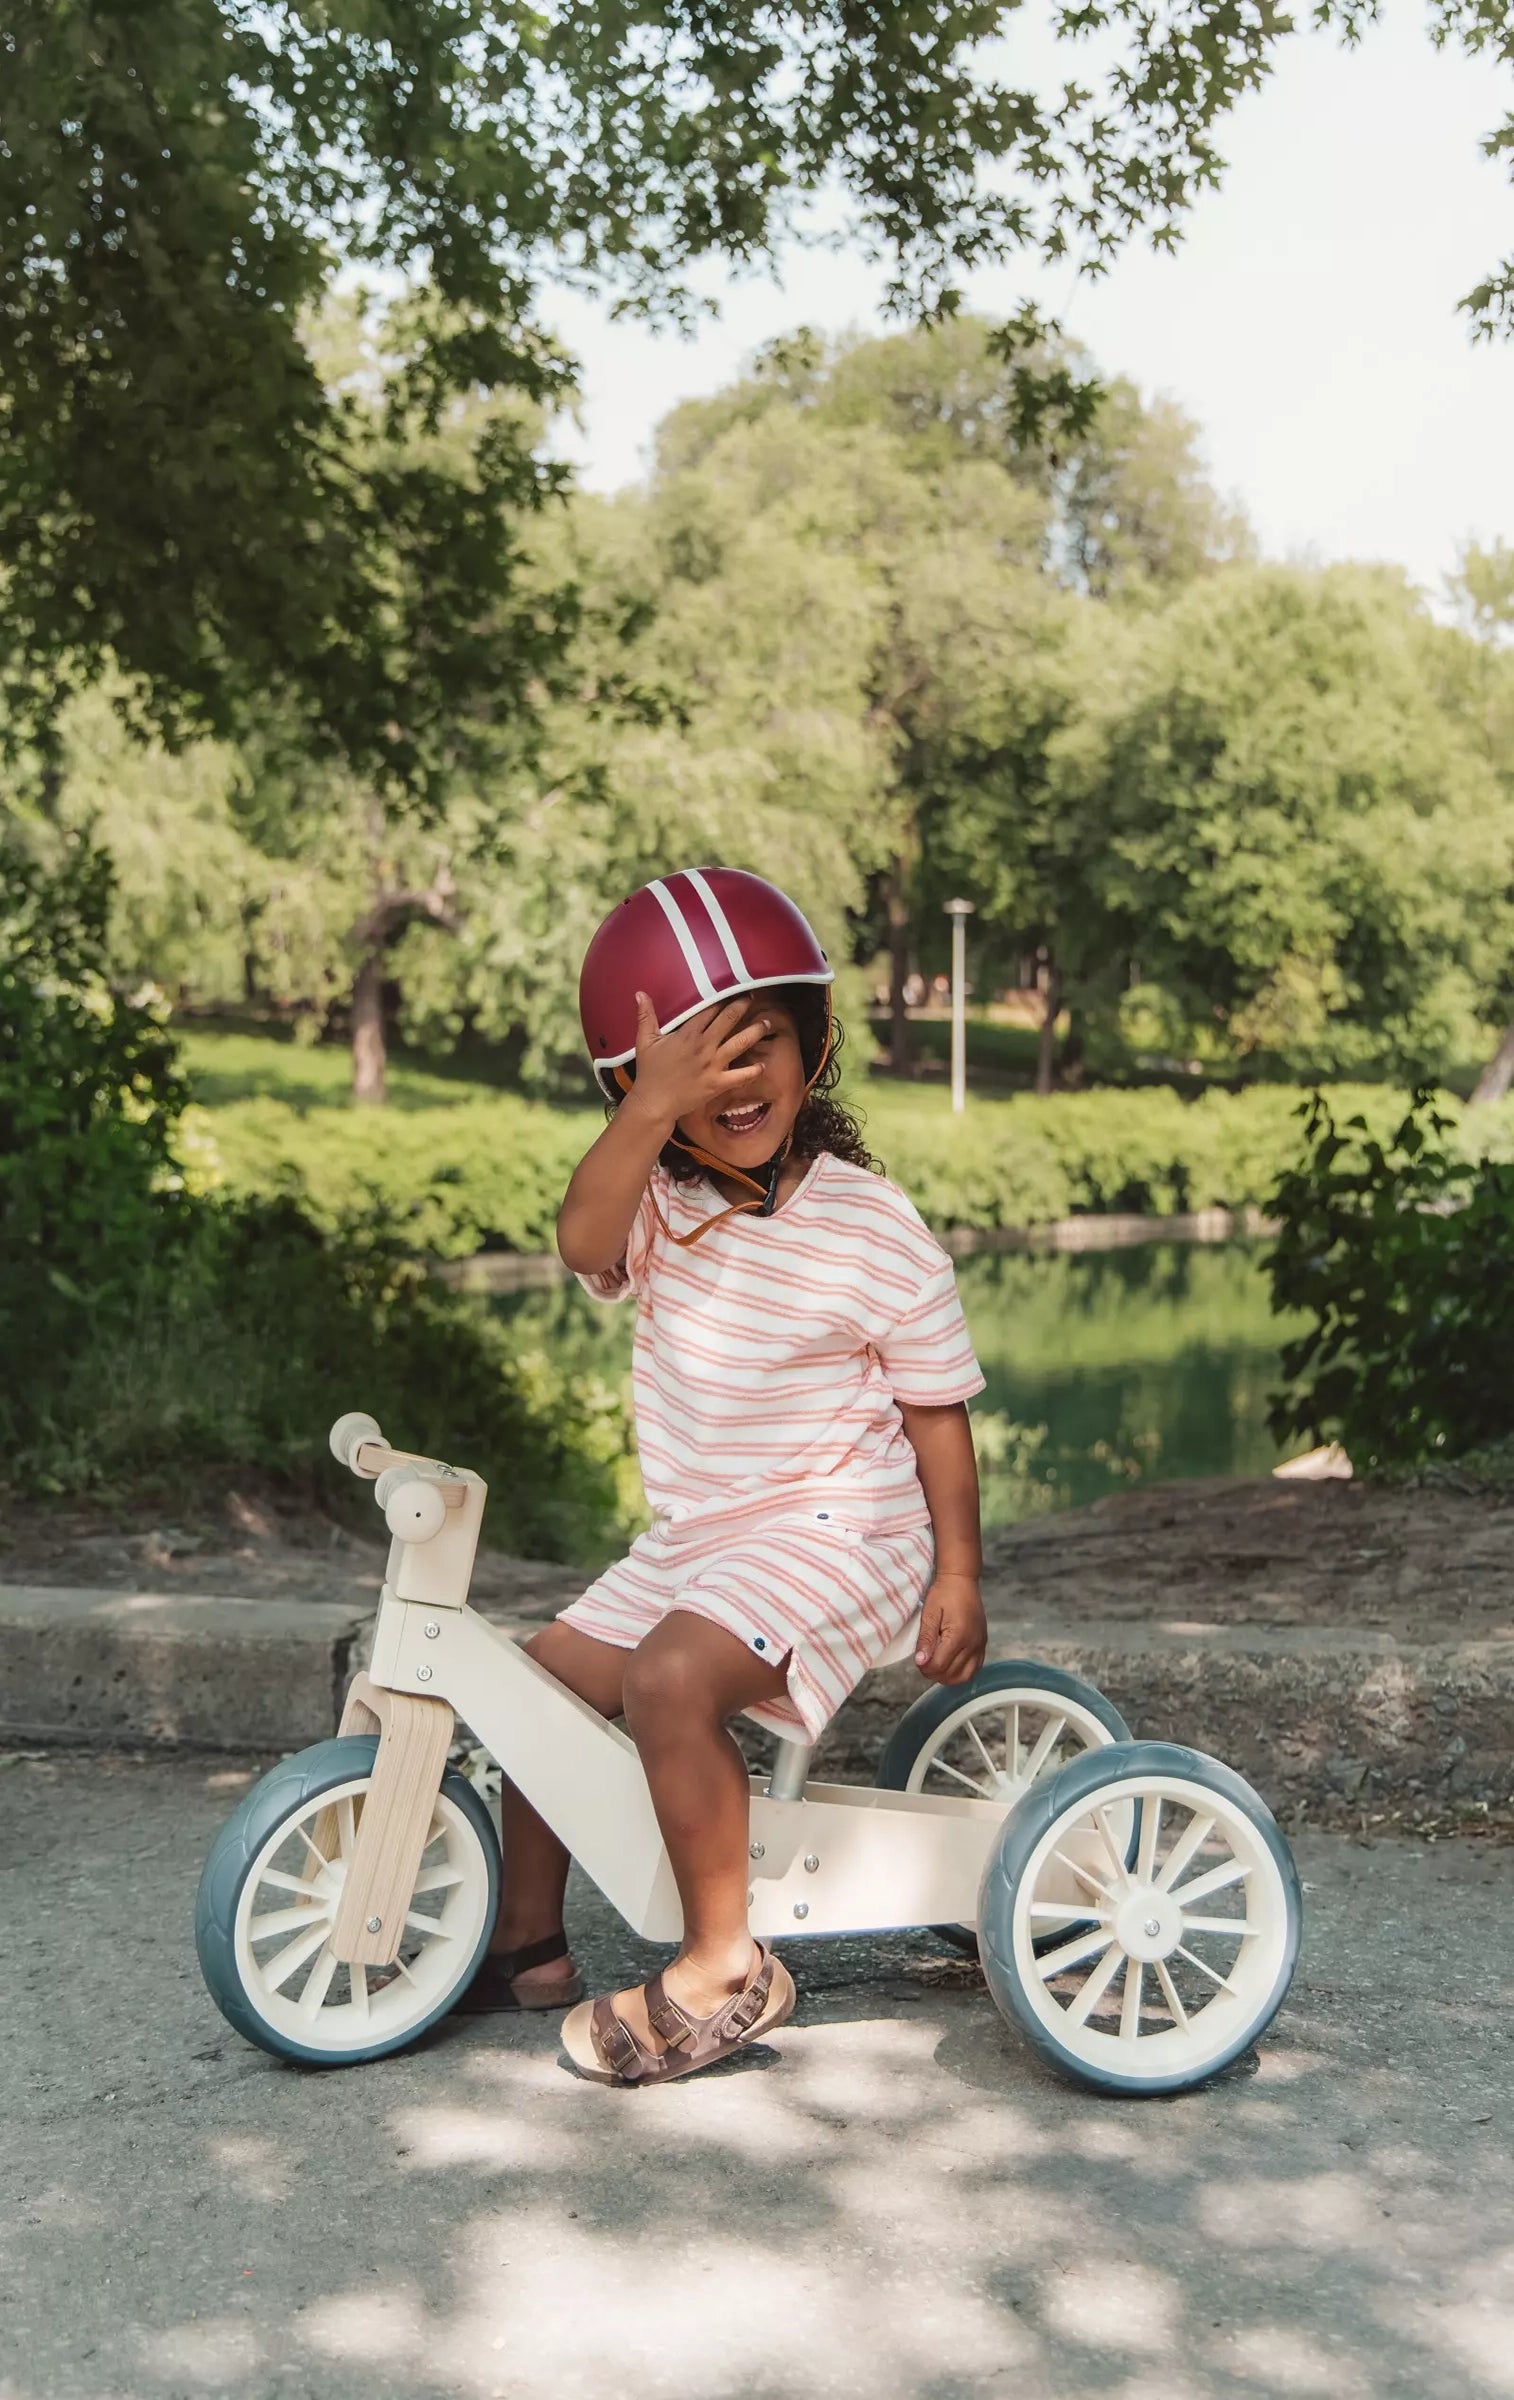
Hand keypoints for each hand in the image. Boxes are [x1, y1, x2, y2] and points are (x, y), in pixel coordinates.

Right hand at [626, 991, 767, 1129]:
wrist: (654, 1102)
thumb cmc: (650, 1072)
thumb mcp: (645, 1041)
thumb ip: (645, 1016)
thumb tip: (640, 993)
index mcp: (688, 1034)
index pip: (710, 1009)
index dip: (722, 997)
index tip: (732, 988)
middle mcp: (704, 1046)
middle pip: (729, 1019)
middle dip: (742, 1005)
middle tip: (752, 996)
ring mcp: (713, 1065)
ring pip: (740, 1043)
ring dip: (755, 1031)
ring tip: (766, 1023)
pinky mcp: (718, 1083)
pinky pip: (741, 1076)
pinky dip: (753, 1071)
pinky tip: (763, 1065)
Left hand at [914, 1572, 986, 1684]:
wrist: (961, 1580)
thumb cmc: (943, 1593)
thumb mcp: (930, 1613)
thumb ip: (926, 1639)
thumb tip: (921, 1662)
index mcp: (958, 1636)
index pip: (940, 1665)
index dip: (925, 1668)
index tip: (918, 1660)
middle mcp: (973, 1644)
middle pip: (952, 1674)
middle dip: (935, 1673)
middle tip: (924, 1662)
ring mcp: (980, 1645)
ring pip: (965, 1676)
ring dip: (948, 1676)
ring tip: (936, 1666)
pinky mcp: (983, 1644)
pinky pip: (975, 1668)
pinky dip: (961, 1672)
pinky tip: (950, 1666)